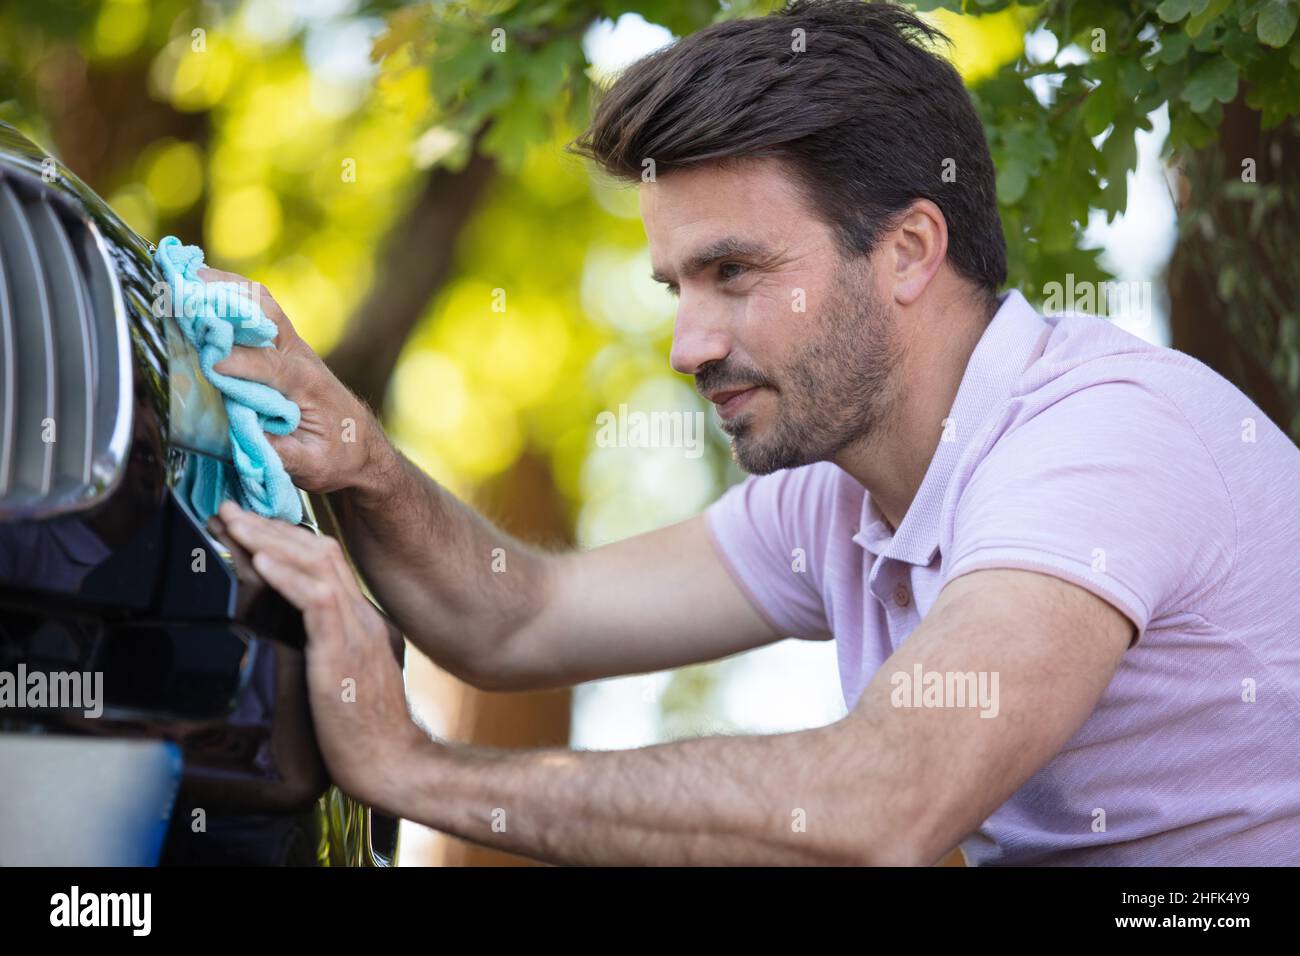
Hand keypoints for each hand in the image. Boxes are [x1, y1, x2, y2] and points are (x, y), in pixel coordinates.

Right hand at [201, 268, 386, 493]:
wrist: (362, 446)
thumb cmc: (336, 456)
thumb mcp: (311, 465)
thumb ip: (277, 451)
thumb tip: (239, 437)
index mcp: (309, 386)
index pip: (274, 367)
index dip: (244, 364)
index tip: (214, 364)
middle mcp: (299, 358)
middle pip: (267, 317)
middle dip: (229, 305)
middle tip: (187, 293)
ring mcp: (290, 347)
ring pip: (261, 305)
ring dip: (226, 288)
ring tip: (186, 274)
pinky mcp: (280, 347)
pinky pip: (256, 310)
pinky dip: (228, 293)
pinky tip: (198, 282)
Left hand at [217, 500, 429, 810]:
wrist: (392, 764)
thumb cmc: (363, 736)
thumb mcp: (344, 681)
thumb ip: (326, 651)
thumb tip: (293, 639)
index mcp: (365, 622)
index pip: (326, 563)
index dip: (286, 538)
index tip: (251, 525)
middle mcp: (365, 617)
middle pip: (321, 550)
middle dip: (272, 526)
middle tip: (231, 507)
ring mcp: (358, 631)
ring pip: (316, 565)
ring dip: (270, 539)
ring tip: (234, 520)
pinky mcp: (345, 651)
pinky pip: (316, 601)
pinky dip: (287, 576)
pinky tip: (261, 560)